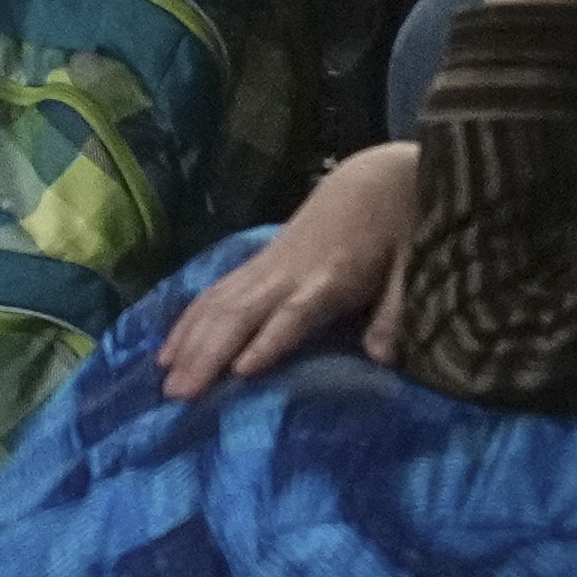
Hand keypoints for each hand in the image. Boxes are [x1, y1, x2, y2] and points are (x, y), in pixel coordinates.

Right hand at [157, 143, 423, 395]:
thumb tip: (382, 358)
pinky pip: (212, 295)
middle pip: (239, 313)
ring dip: (187, 343)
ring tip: (164, 383)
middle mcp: (287, 272)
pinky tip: (167, 350)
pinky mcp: (255, 264)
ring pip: (217, 304)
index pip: (294, 313)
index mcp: (330, 276)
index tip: (240, 371)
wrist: (373, 182)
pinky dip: (187, 323)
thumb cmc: (398, 228)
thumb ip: (394, 310)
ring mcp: (266, 267)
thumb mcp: (412, 266)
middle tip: (178, 395)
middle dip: (206, 353)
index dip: (268, 340)